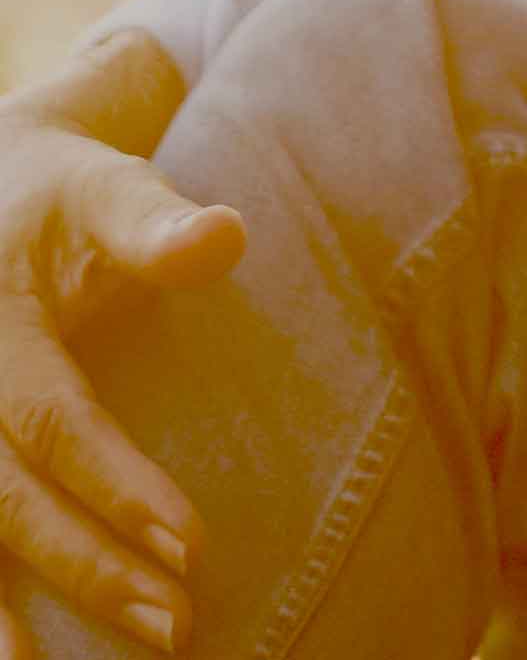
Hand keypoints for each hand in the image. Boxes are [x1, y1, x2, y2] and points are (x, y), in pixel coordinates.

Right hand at [0, 32, 242, 659]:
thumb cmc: (61, 195)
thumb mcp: (103, 190)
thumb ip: (155, 223)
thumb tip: (225, 237)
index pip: (51, 421)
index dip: (115, 487)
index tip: (193, 547)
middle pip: (4, 498)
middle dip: (85, 567)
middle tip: (173, 626)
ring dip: (3, 612)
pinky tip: (15, 652)